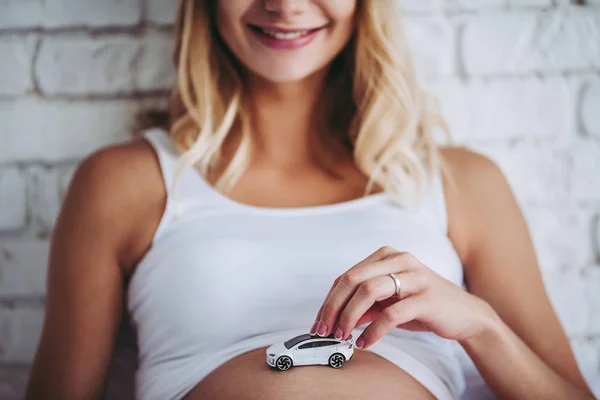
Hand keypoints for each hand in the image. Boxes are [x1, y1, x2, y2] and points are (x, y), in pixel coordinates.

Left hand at [309, 246, 499, 348]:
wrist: (464, 314)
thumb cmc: (422, 305)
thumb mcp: (389, 302)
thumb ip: (363, 306)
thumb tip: (334, 320)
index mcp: (387, 255)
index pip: (347, 276)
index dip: (329, 300)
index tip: (319, 323)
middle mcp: (399, 259)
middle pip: (352, 279)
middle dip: (333, 307)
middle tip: (324, 331)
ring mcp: (414, 276)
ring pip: (368, 291)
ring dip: (349, 317)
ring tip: (342, 336)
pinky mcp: (425, 297)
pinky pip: (391, 314)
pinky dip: (373, 331)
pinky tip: (365, 343)